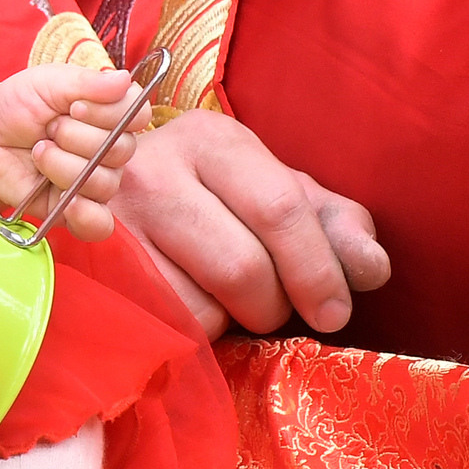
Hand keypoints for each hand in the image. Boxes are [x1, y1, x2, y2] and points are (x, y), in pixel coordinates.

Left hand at [0, 64, 147, 239]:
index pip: (136, 114)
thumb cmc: (18, 105)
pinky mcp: (75, 209)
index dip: (107, 112)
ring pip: (103, 182)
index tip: (74, 106)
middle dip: (76, 137)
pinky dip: (86, 214)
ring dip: (63, 165)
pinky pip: (99, 224)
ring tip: (39, 152)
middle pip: (119, 150)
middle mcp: (110, 149)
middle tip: (49, 128)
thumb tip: (122, 80)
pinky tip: (68, 202)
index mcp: (110, 114)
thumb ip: (85, 82)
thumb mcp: (48, 82)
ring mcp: (95, 180)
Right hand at [106, 110, 390, 338]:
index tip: (335, 312)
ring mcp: (114, 220)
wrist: (104, 198)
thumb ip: (331, 224)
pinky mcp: (97, 267)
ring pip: (206, 303)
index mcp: (212, 139)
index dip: (317, 270)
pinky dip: (195, 330)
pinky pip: (169, 323)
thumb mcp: (273, 192)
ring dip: (234, 319)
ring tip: (226, 296)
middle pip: (244, 266)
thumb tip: (372, 267)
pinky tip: (187, 301)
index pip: (281, 208)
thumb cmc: (209, 198)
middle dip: (277, 304)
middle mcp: (154, 169)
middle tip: (277, 307)